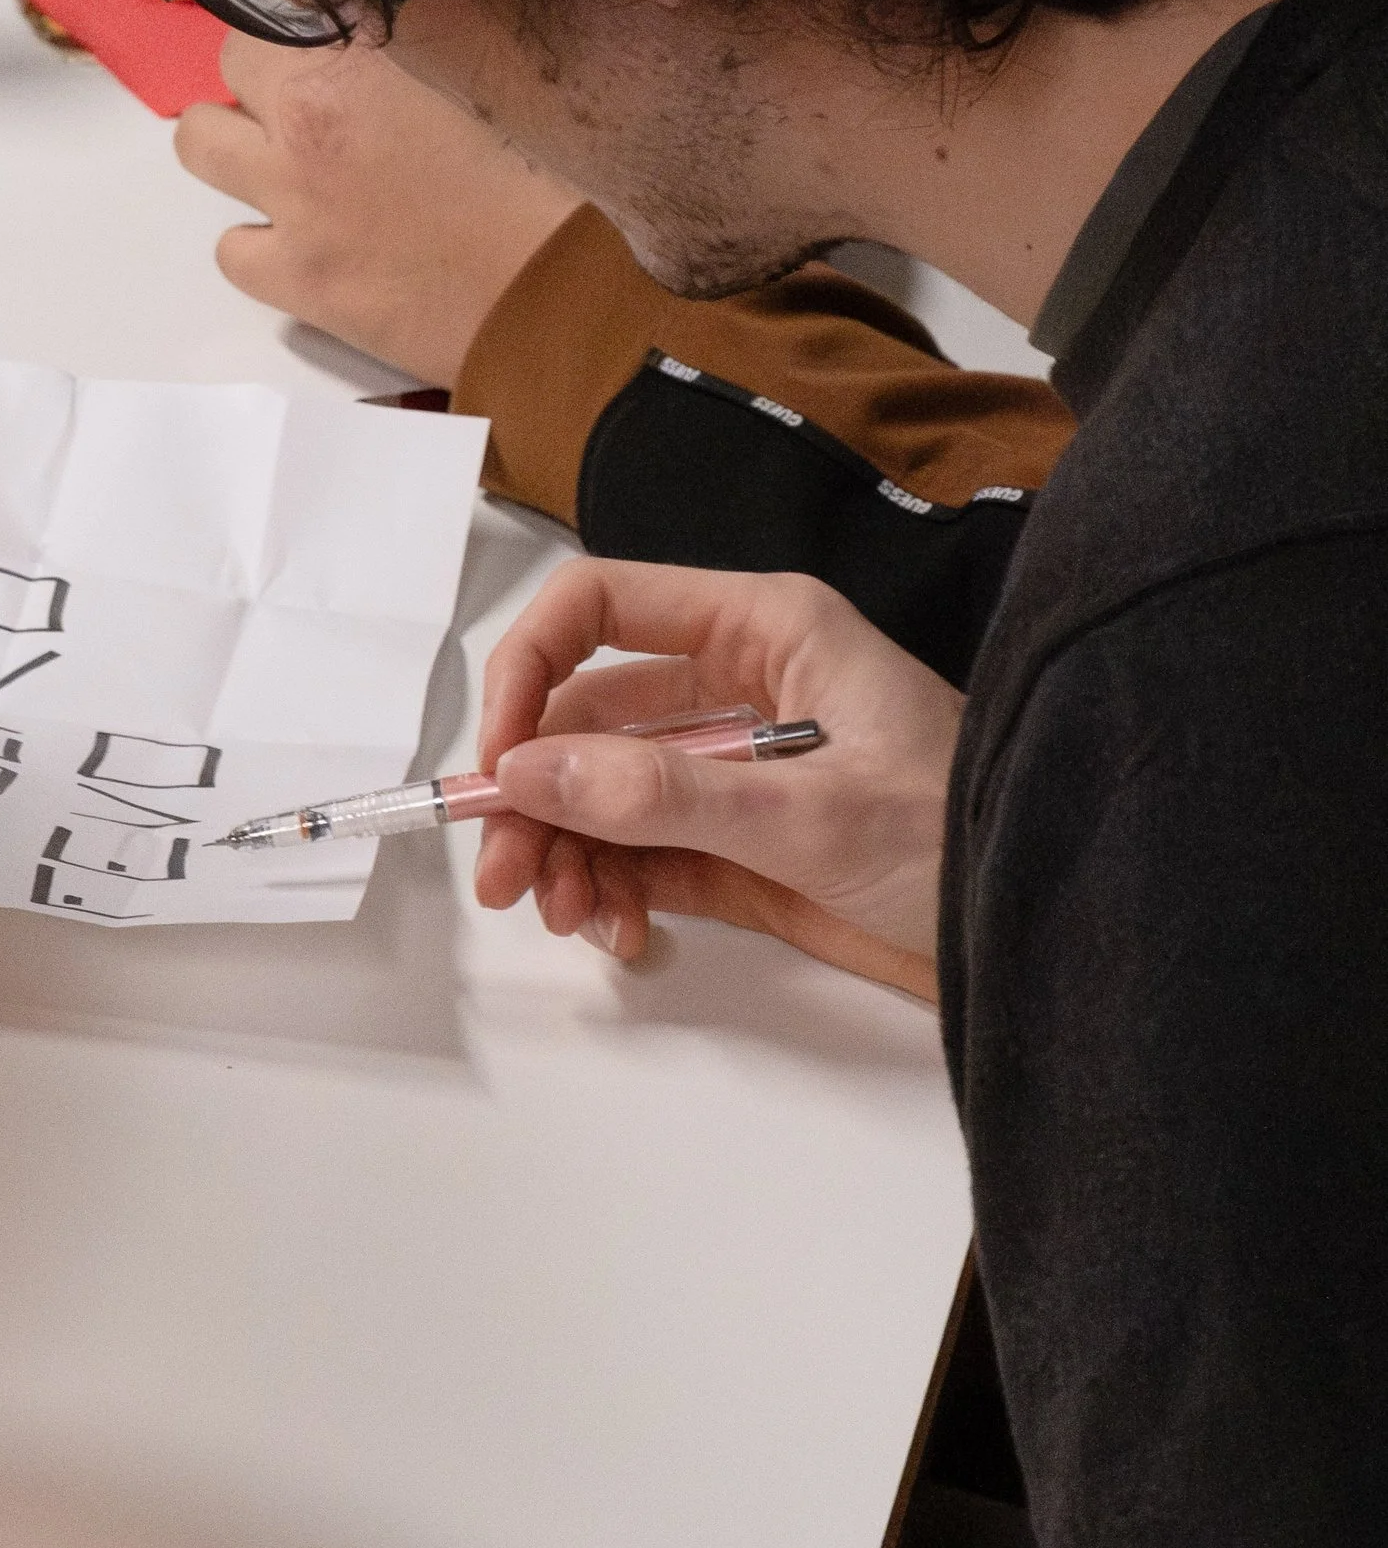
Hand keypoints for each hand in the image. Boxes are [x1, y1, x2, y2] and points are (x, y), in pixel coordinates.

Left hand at [174, 30, 579, 384]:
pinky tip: (307, 243)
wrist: (559, 303)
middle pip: (232, 64)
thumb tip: (364, 11)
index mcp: (358, 67)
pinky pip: (231, 247)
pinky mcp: (293, 282)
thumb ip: (412, 41)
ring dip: (239, 146)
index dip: (305, 10)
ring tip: (293, 165)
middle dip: (266, 73)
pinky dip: (259, 242)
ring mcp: (289, 209)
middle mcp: (303, 128)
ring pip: (200, 146)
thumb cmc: (546, 186)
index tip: (328, 28)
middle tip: (316, 99)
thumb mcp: (482, 81)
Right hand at [473, 559, 962, 1002]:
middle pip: (587, 717)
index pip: (601, 607)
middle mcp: (738, 688)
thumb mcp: (812, 815)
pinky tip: (620, 931)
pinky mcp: (741, 847)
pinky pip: (642, 856)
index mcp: (763, 631)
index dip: (531, 670)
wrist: (1048, 940)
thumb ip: (664, 796)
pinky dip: (613, 891)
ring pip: (603, 794)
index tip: (500, 759)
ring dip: (567, 851)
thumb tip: (531, 774)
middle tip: (505, 873)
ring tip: (571, 917)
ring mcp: (735, 772)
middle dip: (536, 792)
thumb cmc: (965, 839)